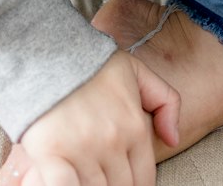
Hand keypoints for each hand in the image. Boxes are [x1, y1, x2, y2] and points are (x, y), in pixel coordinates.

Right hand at [2, 48, 179, 185]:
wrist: (48, 51)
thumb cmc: (90, 63)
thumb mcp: (136, 71)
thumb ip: (165, 101)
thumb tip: (173, 138)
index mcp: (135, 128)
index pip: (143, 180)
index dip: (133, 184)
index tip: (120, 178)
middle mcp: (113, 144)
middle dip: (112, 184)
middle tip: (102, 174)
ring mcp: (83, 151)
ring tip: (84, 175)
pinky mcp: (51, 155)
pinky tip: (72, 180)